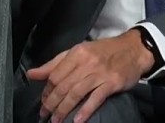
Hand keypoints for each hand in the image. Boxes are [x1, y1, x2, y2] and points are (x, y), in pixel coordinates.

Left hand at [27, 29, 153, 122]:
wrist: (134, 49)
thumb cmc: (104, 51)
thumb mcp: (79, 52)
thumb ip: (55, 64)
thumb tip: (31, 74)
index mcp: (76, 53)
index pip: (55, 75)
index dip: (46, 91)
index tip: (43, 102)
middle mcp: (87, 62)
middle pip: (63, 86)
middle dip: (51, 103)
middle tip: (45, 115)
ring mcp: (100, 73)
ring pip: (76, 93)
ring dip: (64, 109)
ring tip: (56, 121)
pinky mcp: (112, 82)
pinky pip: (95, 98)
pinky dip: (85, 110)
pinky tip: (77, 120)